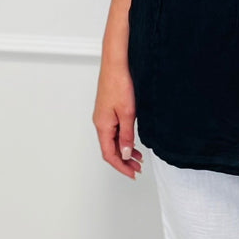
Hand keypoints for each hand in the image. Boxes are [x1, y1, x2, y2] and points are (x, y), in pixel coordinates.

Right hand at [93, 58, 142, 178]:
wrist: (115, 65)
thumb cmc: (119, 84)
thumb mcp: (127, 113)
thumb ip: (126, 135)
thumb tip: (125, 154)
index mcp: (102, 126)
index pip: (109, 154)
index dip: (120, 166)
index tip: (132, 173)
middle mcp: (100, 123)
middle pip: (110, 149)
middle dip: (124, 162)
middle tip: (137, 169)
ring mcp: (103, 117)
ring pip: (112, 141)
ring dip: (124, 151)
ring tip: (138, 159)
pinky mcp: (108, 111)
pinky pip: (114, 131)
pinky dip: (123, 140)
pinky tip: (132, 142)